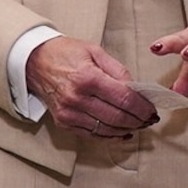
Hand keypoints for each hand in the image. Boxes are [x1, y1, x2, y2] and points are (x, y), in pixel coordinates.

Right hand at [26, 36, 157, 139]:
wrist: (33, 61)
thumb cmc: (66, 53)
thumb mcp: (95, 51)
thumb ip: (119, 71)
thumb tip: (138, 90)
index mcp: (88, 78)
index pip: (124, 99)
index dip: (143, 107)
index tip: (153, 109)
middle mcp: (77, 98)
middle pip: (118, 117)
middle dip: (139, 120)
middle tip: (150, 119)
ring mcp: (69, 113)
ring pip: (108, 130)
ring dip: (127, 129)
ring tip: (139, 124)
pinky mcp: (64, 122)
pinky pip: (93, 135)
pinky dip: (111, 136)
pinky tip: (123, 132)